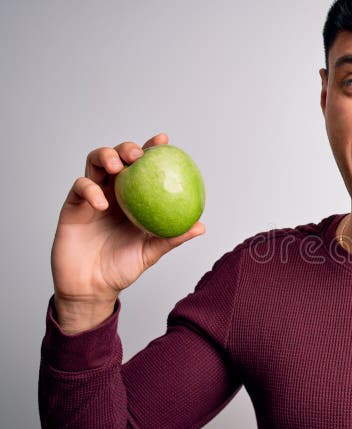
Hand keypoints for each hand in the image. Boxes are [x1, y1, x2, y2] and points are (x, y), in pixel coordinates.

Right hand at [51, 133, 204, 333]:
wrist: (93, 288)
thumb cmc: (122, 267)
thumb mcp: (152, 251)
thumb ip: (172, 237)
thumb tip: (200, 226)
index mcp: (134, 198)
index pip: (143, 167)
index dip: (151, 149)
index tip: (164, 140)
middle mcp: (113, 192)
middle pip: (117, 157)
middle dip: (127, 148)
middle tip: (138, 154)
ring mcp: (91, 197)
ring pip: (95, 163)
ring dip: (106, 157)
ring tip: (119, 167)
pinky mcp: (72, 207)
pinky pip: (79, 188)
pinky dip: (90, 190)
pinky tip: (103, 202)